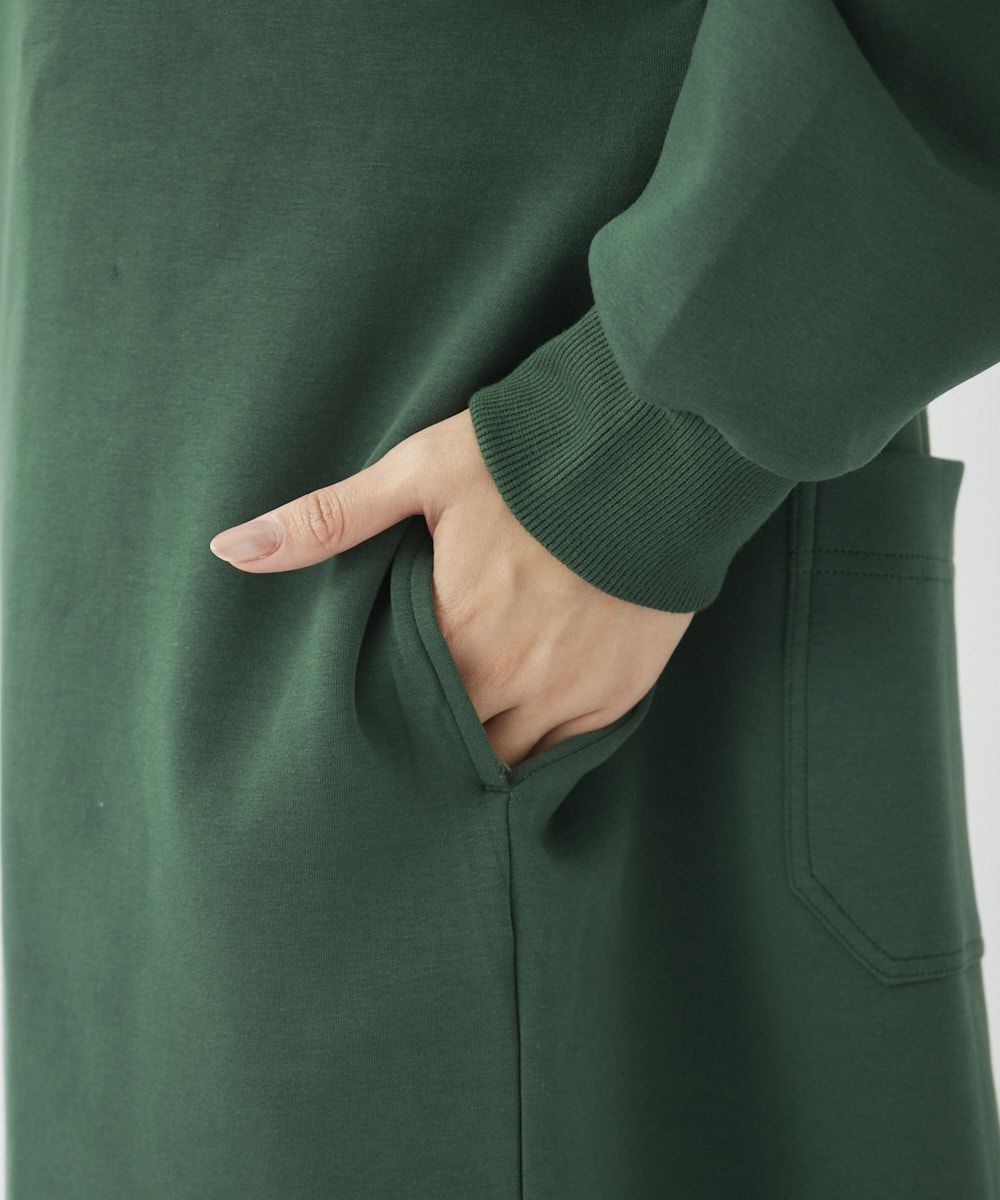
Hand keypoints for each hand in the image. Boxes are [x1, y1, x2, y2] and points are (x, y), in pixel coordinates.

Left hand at [209, 409, 693, 766]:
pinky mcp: (622, 689)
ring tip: (466, 743)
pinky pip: (573, 751)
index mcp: (455, 636)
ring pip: (513, 761)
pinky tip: (527, 730)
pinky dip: (546, 746)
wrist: (653, 447)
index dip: (387, 726)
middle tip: (414, 747)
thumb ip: (328, 519)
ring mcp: (573, 692)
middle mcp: (513, 681)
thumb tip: (230, 548)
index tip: (375, 727)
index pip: (403, 717)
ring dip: (487, 755)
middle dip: (434, 748)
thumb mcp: (419, 474)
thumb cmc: (528, 458)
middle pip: (456, 749)